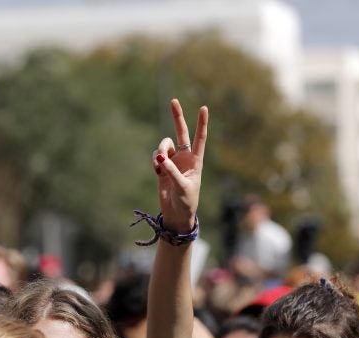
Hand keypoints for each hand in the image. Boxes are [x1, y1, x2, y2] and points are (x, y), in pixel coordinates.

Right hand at [152, 99, 207, 233]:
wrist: (177, 214)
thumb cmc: (186, 202)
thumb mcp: (182, 187)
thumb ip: (171, 171)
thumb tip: (160, 157)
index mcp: (196, 161)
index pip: (200, 138)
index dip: (201, 123)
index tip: (204, 108)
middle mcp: (185, 158)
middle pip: (181, 133)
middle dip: (177, 117)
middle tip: (174, 101)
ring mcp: (173, 162)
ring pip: (164, 145)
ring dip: (160, 150)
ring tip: (159, 164)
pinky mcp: (162, 168)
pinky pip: (156, 156)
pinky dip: (154, 161)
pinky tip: (157, 171)